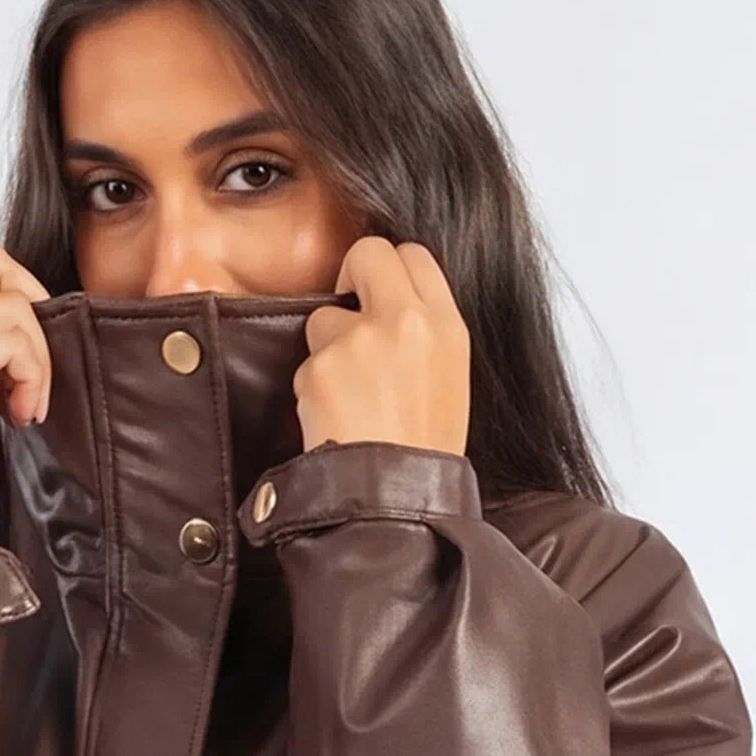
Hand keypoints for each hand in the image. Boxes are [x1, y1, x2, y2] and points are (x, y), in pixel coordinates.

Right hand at [0, 242, 53, 531]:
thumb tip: (36, 313)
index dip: (20, 299)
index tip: (27, 358)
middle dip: (34, 313)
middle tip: (35, 372)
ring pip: (11, 304)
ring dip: (37, 357)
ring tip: (25, 406)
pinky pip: (12, 340)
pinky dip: (33, 377)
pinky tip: (21, 417)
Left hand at [293, 236, 470, 455]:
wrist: (398, 502)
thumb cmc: (424, 452)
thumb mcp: (450, 379)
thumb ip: (424, 333)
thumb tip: (390, 303)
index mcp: (447, 324)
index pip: (413, 254)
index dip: (391, 270)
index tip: (380, 291)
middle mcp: (407, 322)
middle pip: (368, 254)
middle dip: (352, 278)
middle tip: (350, 312)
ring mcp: (361, 341)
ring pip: (325, 317)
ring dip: (328, 349)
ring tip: (351, 398)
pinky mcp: (322, 368)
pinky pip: (306, 364)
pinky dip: (313, 391)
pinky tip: (335, 421)